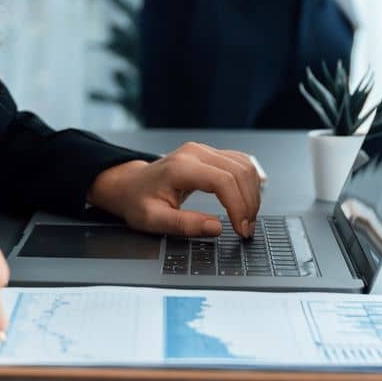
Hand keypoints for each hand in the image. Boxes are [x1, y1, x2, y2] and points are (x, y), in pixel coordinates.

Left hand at [86, 142, 263, 238]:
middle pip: (239, 172)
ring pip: (244, 165)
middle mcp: (195, 153)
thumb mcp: (153, 220)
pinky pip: (240, 162)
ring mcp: (204, 150)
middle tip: (246, 229)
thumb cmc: (138, 201)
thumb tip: (217, 228)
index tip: (241, 229)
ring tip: (247, 219)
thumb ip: (184, 225)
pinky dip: (249, 182)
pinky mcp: (210, 154)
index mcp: (181, 167)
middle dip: (249, 203)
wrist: (129, 185)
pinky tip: (248, 199)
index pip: (223, 181)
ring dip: (252, 193)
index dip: (238, 206)